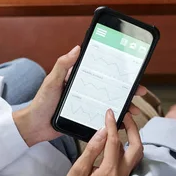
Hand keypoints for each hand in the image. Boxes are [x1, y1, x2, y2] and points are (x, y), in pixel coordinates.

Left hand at [13, 46, 146, 146]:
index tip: (132, 72)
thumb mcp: (52, 81)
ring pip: (110, 104)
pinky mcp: (86, 119)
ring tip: (134, 111)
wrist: (35, 126)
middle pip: (112, 89)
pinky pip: (103, 119)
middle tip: (141, 92)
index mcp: (80, 79)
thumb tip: (77, 48)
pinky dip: (114, 121)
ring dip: (124, 107)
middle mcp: (86, 91)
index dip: (119, 72)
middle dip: (128, 91)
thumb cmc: (41, 102)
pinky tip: (123, 124)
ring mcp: (87, 105)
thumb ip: (63, 65)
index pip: (103, 73)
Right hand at [52, 109, 143, 175]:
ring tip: (123, 125)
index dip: (112, 125)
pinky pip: (129, 161)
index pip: (115, 141)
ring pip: (135, 154)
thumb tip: (103, 132)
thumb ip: (92, 150)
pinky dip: (127, 148)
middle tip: (125, 116)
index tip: (110, 113)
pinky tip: (117, 143)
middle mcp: (121, 175)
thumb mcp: (78, 170)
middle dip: (133, 129)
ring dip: (132, 138)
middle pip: (136, 147)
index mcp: (110, 172)